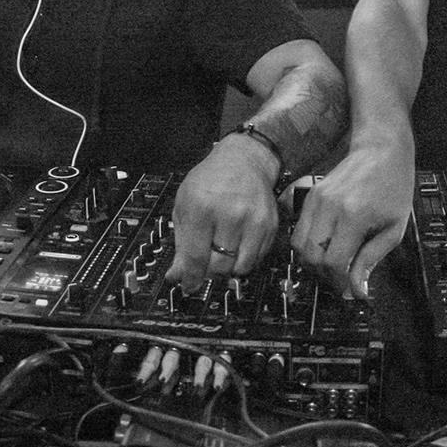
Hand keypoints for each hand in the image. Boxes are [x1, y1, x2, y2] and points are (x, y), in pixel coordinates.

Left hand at [165, 136, 279, 291]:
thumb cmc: (211, 181)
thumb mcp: (185, 205)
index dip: (190, 277)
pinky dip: (244, 259)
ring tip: (221, 254)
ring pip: (240, 267)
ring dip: (228, 268)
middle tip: (204, 266)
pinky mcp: (270, 226)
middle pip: (219, 266)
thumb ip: (181, 242)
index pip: (196, 257)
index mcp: (202, 208)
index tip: (188, 286)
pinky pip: (256, 259)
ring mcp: (254, 221)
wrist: (245, 161)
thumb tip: (177, 275)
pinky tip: (236, 245)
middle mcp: (231, 214)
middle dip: (209, 273)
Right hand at [291, 142, 413, 299]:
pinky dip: (307, 244)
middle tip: (340, 278)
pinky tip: (325, 245)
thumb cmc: (394, 187)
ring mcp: (315, 199)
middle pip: (310, 256)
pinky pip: (298, 228)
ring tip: (332, 263)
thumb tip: (356, 290)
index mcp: (353, 215)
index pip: (333, 262)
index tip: (349, 290)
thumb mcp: (394, 228)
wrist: (381, 150)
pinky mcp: (310, 195)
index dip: (339, 283)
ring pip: (298, 244)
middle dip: (323, 275)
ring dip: (312, 261)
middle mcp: (329, 206)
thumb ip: (371, 259)